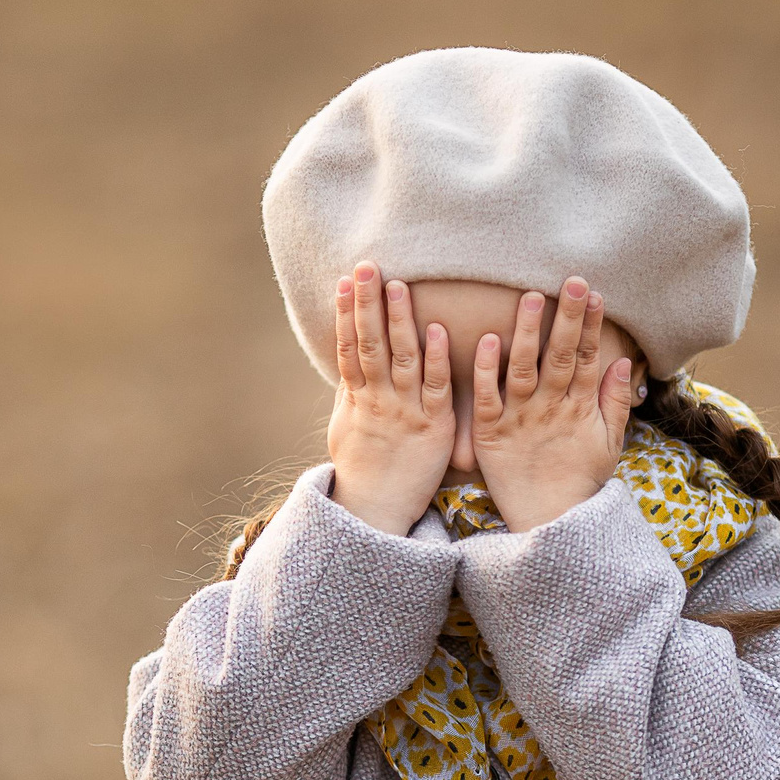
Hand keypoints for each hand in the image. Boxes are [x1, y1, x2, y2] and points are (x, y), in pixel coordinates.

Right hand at [324, 262, 455, 535]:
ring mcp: (405, 412)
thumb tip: (347, 365)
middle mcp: (378, 401)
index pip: (349, 347)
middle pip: (370, 344)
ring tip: (395, 285)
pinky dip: (434, 358)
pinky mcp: (434, 427)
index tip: (343, 281)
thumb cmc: (364, 471)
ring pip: (400, 359)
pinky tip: (435, 330)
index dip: (345, 313)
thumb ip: (350, 394)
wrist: (377, 513)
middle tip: (365, 266)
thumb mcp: (347, 429)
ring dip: (398, 320)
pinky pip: (435, 388)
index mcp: (358, 399)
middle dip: (366, 304)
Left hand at [470, 278, 638, 532]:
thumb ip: (615, 403)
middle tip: (572, 281)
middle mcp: (552, 408)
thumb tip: (624, 362)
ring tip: (530, 297)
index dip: (592, 326)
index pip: (588, 358)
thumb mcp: (608, 444)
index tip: (595, 294)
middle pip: (562, 355)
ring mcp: (521, 419)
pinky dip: (488, 369)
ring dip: (528, 331)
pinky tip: (489, 341)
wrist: (549, 524)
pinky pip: (489, 397)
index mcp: (580, 408)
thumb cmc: (578, 481)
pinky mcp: (492, 433)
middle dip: (568, 318)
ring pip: (525, 367)